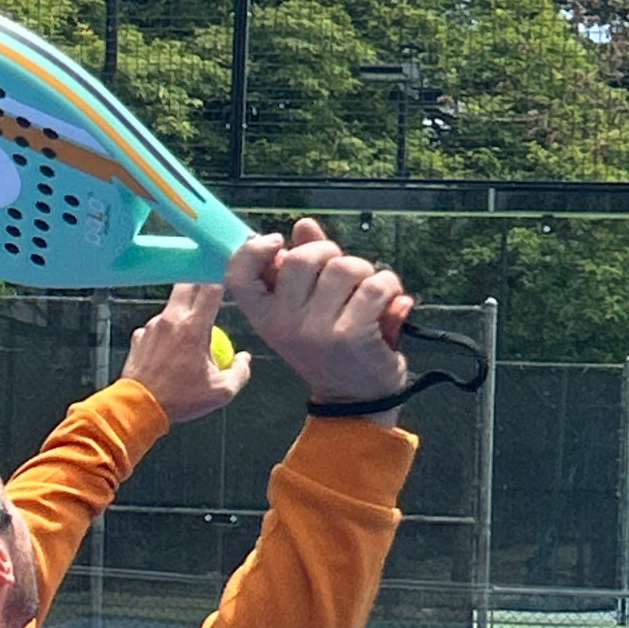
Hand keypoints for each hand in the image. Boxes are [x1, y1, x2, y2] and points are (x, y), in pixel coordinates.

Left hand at [122, 282, 251, 424]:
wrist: (138, 408)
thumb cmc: (180, 400)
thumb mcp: (221, 392)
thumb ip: (240, 372)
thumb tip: (244, 358)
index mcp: (194, 327)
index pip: (211, 288)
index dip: (221, 277)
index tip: (228, 276)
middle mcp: (171, 319)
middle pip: (188, 284)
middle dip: (200, 281)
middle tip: (211, 288)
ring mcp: (151, 325)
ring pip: (172, 306)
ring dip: (184, 312)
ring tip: (191, 337)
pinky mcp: (139, 336)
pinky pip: (157, 326)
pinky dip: (166, 333)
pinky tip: (170, 353)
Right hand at [224, 219, 409, 422]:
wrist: (354, 401)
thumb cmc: (331, 350)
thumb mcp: (308, 311)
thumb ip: (305, 266)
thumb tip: (304, 225)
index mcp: (265, 317)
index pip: (238, 275)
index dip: (253, 249)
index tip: (279, 241)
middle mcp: (284, 323)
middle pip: (302, 258)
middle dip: (332, 254)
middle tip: (344, 275)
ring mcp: (316, 330)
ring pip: (344, 267)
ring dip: (365, 272)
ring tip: (368, 291)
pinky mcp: (350, 333)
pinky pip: (375, 285)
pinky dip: (390, 286)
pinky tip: (390, 302)